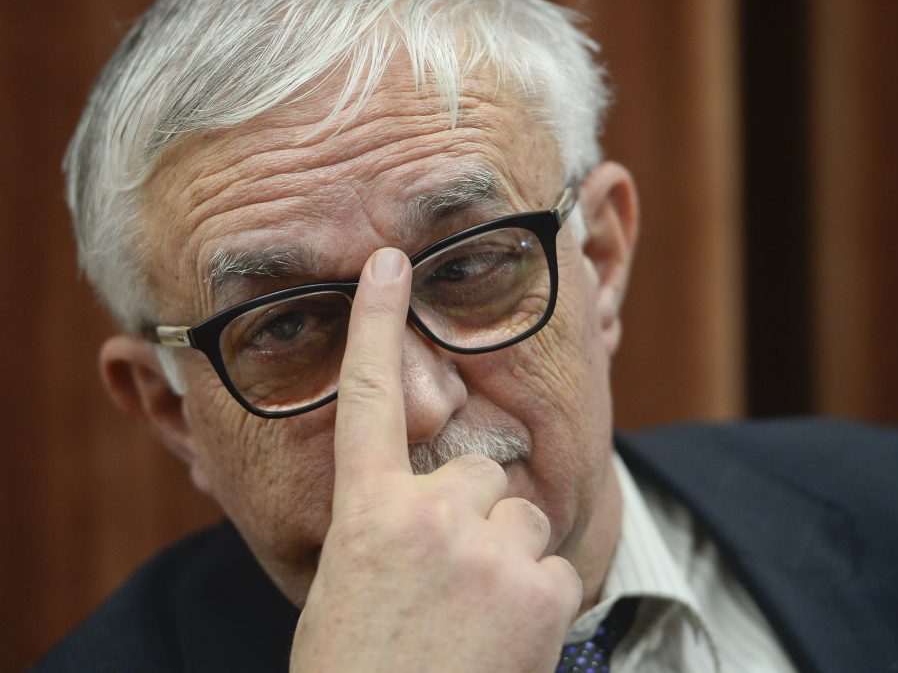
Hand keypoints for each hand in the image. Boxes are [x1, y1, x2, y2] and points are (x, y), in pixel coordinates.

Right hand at [290, 247, 582, 671]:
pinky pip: (555, 569)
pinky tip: (505, 644)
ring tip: (477, 619)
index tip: (389, 265)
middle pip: (480, 472)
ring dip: (511, 558)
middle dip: (478, 515)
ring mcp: (486, 549)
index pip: (369, 398)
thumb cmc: (357, 671)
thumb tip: (403, 520)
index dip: (378, 324)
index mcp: (364, 514)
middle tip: (452, 580)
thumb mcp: (342, 591)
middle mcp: (426, 516)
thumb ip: (378, 535)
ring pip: (523, 517)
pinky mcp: (539, 588)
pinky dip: (540, 604)